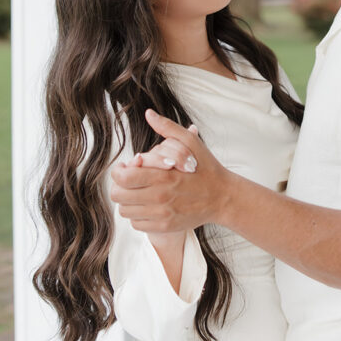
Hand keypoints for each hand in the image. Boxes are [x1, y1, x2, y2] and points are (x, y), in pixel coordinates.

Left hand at [110, 110, 230, 232]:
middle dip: (119, 186)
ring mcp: (162, 215)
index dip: (118, 171)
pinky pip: (137, 224)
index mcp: (162, 176)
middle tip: (129, 181)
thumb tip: (149, 114)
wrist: (223, 197)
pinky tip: (147, 205)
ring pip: (125, 211)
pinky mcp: (165, 227)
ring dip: (128, 201)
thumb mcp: (191, 142)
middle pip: (118, 195)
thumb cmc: (205, 168)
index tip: (125, 168)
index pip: (123, 177)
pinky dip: (138, 215)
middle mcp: (160, 198)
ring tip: (138, 192)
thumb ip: (168, 127)